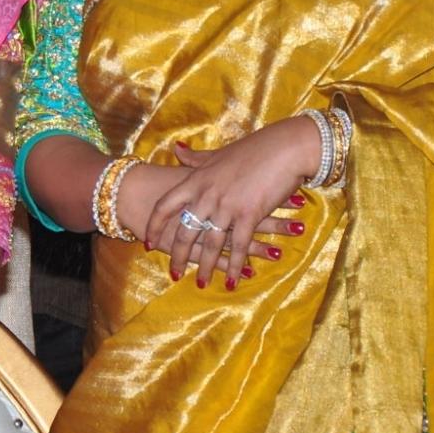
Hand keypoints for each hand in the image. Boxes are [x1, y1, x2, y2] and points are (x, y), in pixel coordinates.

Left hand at [140, 117, 319, 288]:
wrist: (285, 148)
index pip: (165, 206)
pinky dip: (236, 266)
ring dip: (206, 266)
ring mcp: (226, 206)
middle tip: (174, 273)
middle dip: (178, 255)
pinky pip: (238, 246)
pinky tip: (233, 281)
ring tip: (201, 283)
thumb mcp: (218, 154)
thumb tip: (176, 149)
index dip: (155, 225)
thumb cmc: (253, 149)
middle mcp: (206, 195)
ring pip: (210, 243)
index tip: (148, 241)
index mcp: (196, 179)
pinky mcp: (249, 215)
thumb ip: (195, 158)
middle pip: (185, 230)